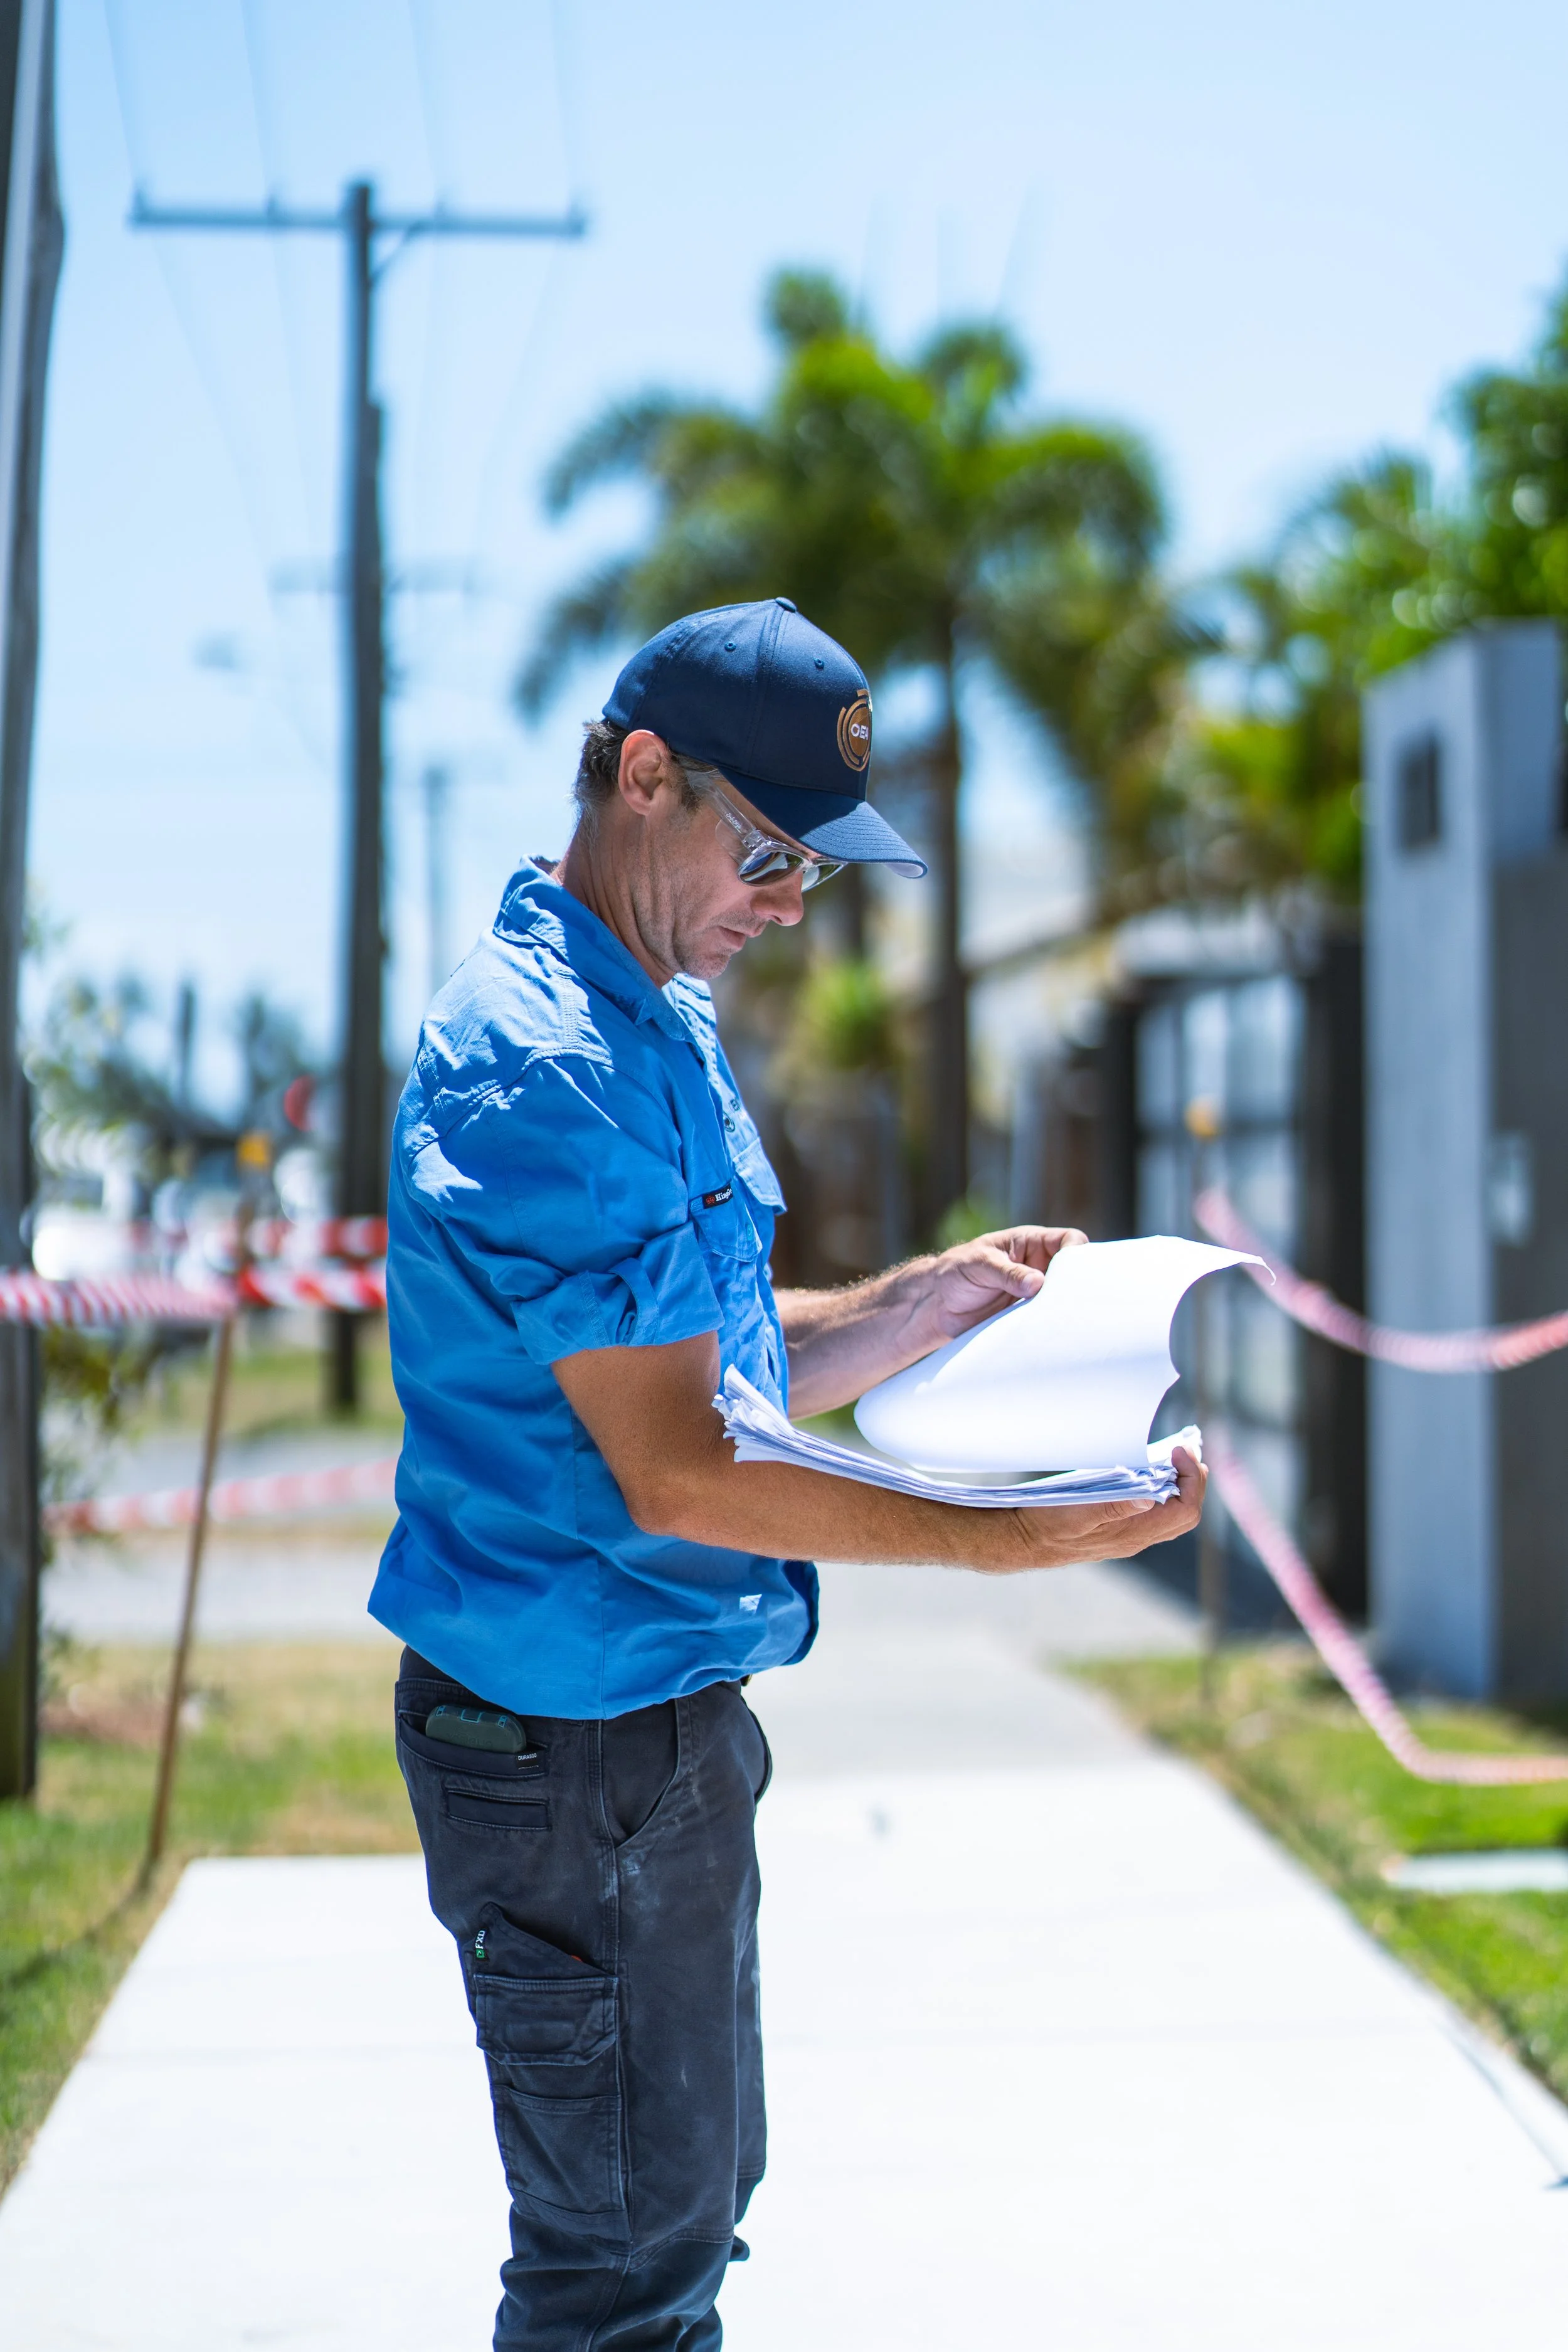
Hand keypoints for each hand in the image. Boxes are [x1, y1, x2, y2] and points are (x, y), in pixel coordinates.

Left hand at [908, 1224, 1087, 1354]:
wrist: (937, 1306)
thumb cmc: (956, 1272)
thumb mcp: (979, 1265)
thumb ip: (1007, 1273)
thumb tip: (1037, 1283)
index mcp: (1031, 1243)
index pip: (1068, 1241)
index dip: (1076, 1252)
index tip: (1073, 1271)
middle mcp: (1040, 1267)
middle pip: (1073, 1271)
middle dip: (1077, 1284)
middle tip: (1073, 1300)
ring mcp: (1037, 1293)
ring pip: (1064, 1298)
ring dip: (1064, 1308)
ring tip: (1062, 1319)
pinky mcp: (1030, 1316)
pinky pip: (1049, 1320)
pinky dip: (1052, 1325)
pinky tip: (1052, 1333)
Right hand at [984, 1445, 1207, 1575]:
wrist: (1025, 1541)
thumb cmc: (1047, 1524)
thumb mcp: (1077, 1513)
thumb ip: (1115, 1506)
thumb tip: (1153, 1498)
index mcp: (1132, 1534)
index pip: (1185, 1511)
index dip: (1191, 1479)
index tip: (1178, 1451)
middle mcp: (1137, 1538)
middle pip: (1186, 1514)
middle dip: (1194, 1481)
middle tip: (1185, 1451)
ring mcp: (1130, 1535)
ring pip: (1173, 1514)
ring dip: (1180, 1485)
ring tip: (1175, 1458)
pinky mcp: (1121, 1529)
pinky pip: (1156, 1513)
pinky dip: (1163, 1490)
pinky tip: (1150, 1472)